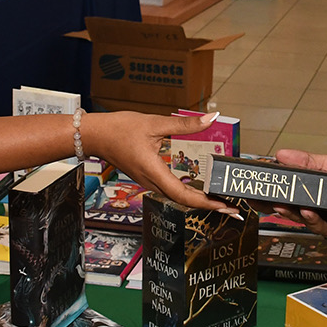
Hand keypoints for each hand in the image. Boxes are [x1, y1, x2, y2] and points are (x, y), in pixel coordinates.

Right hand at [82, 110, 237, 212]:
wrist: (94, 135)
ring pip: (177, 197)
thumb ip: (185, 124)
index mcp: (154, 171)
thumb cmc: (119, 129)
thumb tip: (211, 118)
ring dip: (199, 200)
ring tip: (220, 200)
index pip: (184, 195)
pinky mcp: (147, 178)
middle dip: (209, 206)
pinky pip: (170, 190)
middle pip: (184, 201)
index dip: (207, 203)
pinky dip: (188, 193)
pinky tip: (199, 189)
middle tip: (232, 208)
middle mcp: (151, 182)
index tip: (225, 206)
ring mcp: (148, 182)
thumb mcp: (154, 123)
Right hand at [263, 148, 326, 236]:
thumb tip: (282, 154)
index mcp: (313, 194)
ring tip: (308, 212)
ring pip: (315, 226)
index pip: (287, 199)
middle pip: (296, 216)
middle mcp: (320, 210)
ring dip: (311, 220)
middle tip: (279, 207)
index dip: (271, 201)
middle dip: (287, 213)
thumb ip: (307, 162)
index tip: (257, 199)